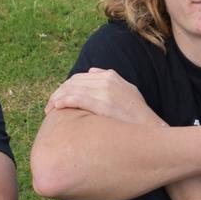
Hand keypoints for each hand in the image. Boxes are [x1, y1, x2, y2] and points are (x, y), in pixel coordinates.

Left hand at [44, 68, 163, 125]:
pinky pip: (77, 98)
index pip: (80, 77)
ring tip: (49, 110)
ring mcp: (105, 90)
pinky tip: (56, 108)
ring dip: (57, 98)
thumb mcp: (127, 92)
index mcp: (111, 76)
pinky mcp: (103, 103)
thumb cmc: (136, 117)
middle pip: (73, 82)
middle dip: (58, 93)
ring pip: (72, 89)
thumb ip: (110, 81)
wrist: (151, 129)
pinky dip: (64, 101)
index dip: (66, 88)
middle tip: (49, 107)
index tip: (58, 99)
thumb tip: (93, 70)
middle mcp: (107, 80)